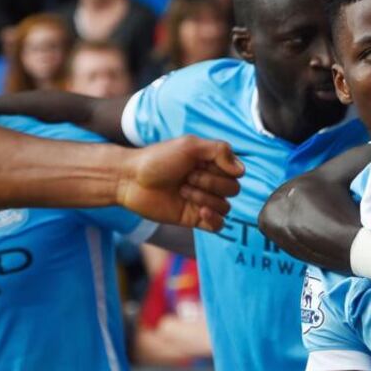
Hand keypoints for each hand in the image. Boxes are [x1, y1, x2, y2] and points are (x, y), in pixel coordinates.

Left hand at [116, 136, 243, 230]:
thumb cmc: (157, 159)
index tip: (200, 165)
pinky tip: (200, 212)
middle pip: (233, 190)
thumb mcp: (190, 145)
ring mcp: (203, 201)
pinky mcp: (194, 219)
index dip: (222, 171)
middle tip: (186, 178)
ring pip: (226, 207)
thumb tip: (240, 170)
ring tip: (182, 191)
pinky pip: (219, 225)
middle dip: (210, 183)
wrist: (130, 180)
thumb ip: (220, 150)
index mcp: (212, 164)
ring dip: (205, 198)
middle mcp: (210, 182)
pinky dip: (214, 219)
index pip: (237, 173)